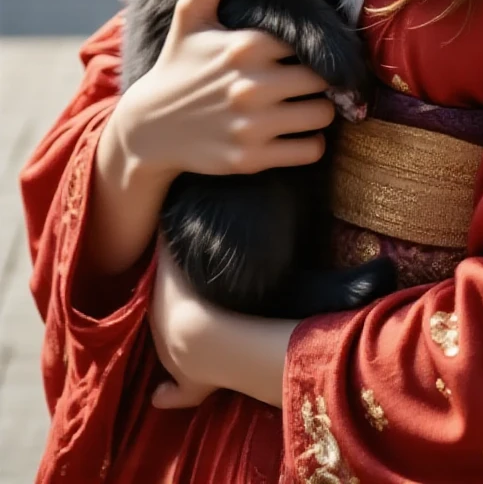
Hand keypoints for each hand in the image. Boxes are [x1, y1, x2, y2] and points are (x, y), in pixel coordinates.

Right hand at [115, 0, 336, 182]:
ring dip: (320, 110)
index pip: (311, 40)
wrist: (148, 129)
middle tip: (310, 80)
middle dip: (322, 79)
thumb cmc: (177, 65)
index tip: (309, 50)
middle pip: (325, 78)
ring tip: (304, 103)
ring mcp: (252, 124)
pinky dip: (311, 143)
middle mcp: (253, 84)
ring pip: (324, 114)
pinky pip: (311, 150)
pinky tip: (295, 132)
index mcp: (247, 45)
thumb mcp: (191, 17)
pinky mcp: (251, 158)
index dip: (315, 45)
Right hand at [150, 236, 296, 411]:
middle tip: (168, 256)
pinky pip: (166, 233)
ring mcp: (165, 276)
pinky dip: (168, 223)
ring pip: (162, 255)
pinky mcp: (175, 255)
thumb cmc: (199, 363)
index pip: (150, 306)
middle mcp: (155, 300)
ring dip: (167, 245)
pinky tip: (176, 207)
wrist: (208, 338)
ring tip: (175, 226)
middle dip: (159, 271)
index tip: (164, 290)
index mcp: (153, 325)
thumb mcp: (188, 388)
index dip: (157, 297)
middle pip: (154, 280)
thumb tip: (155, 399)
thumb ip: (173, 394)